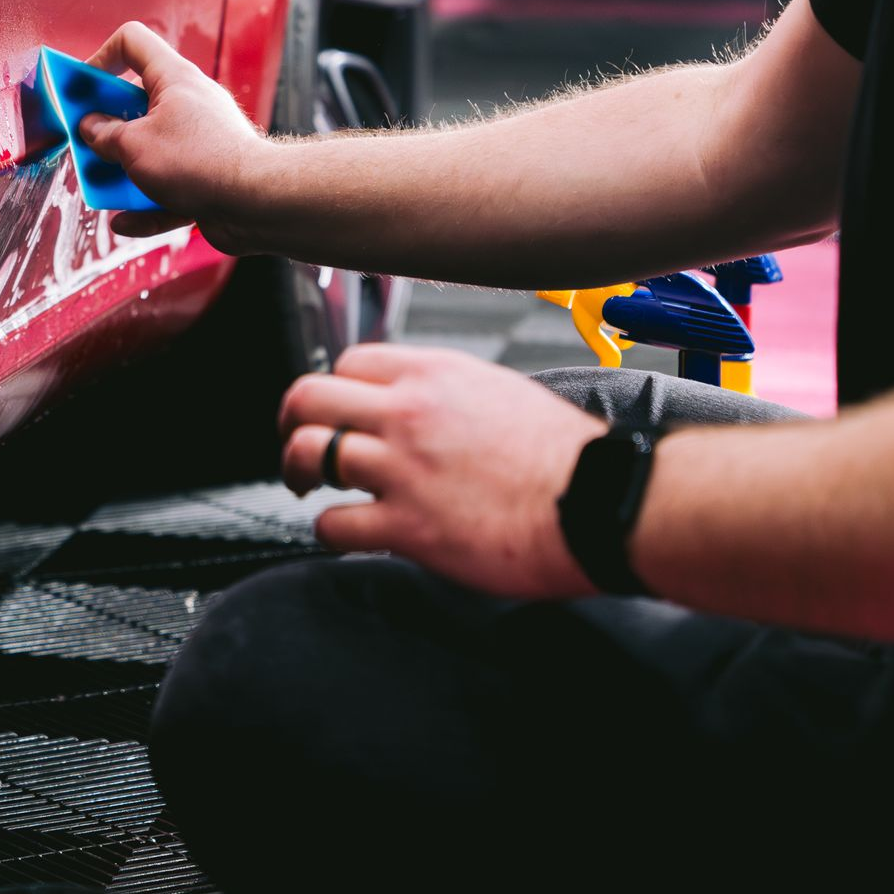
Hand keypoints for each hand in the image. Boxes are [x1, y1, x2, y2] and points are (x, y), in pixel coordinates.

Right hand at [76, 21, 271, 245]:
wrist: (257, 203)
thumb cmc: (201, 162)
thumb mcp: (134, 145)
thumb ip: (104, 135)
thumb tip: (91, 128)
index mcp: (173, 79)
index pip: (131, 43)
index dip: (100, 58)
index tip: (81, 90)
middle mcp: (188, 104)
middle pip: (136, 104)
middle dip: (106, 127)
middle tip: (85, 144)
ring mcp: (199, 141)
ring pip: (150, 151)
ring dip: (123, 171)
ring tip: (101, 189)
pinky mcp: (206, 177)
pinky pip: (168, 188)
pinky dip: (145, 204)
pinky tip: (124, 222)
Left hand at [277, 345, 605, 597]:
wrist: (599, 502)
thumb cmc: (568, 456)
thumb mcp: (503, 392)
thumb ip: (452, 395)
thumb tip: (429, 407)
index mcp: (435, 373)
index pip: (350, 361)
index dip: (338, 387)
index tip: (341, 408)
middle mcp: (408, 412)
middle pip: (309, 396)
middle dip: (294, 420)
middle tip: (299, 439)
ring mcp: (402, 469)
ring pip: (308, 453)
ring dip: (298, 470)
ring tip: (307, 484)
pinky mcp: (407, 526)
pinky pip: (334, 524)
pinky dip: (331, 529)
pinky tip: (348, 531)